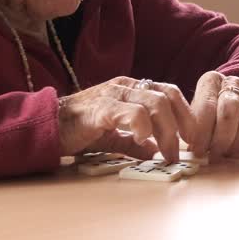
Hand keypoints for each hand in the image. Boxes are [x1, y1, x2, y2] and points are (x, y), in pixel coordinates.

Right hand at [58, 77, 197, 162]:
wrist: (45, 127)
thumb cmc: (78, 130)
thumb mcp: (113, 137)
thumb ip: (134, 143)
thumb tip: (154, 152)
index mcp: (133, 89)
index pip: (171, 93)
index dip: (186, 115)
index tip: (192, 139)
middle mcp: (126, 86)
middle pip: (169, 97)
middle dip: (182, 124)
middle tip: (182, 150)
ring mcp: (114, 94)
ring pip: (156, 103)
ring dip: (167, 130)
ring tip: (165, 153)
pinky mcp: (101, 108)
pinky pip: (132, 112)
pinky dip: (144, 127)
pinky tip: (142, 141)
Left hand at [186, 71, 238, 157]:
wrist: (227, 104)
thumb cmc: (205, 115)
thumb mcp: (189, 116)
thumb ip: (186, 123)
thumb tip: (187, 140)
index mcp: (211, 80)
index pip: (207, 106)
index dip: (202, 132)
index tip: (198, 149)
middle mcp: (234, 82)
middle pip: (231, 110)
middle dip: (222, 138)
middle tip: (215, 153)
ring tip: (227, 151)